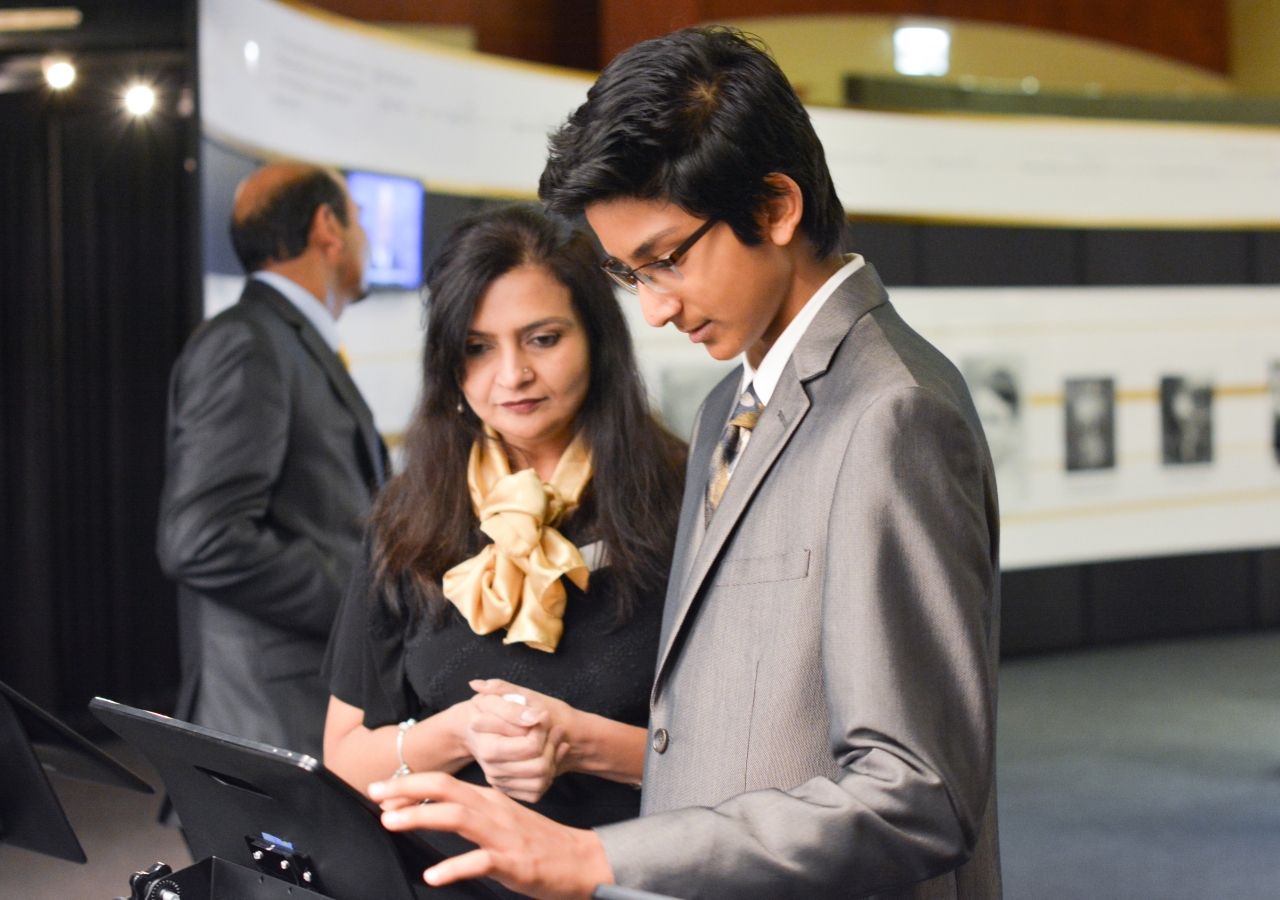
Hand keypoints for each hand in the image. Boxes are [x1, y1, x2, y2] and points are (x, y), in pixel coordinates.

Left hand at [370, 772, 613, 899]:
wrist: (581, 860)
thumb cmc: (539, 842)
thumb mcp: (504, 819)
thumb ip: (474, 812)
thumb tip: (441, 808)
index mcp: (489, 799)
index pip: (445, 783)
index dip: (411, 783)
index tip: (382, 789)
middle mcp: (493, 810)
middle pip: (446, 790)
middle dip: (407, 789)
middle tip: (375, 792)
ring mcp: (503, 835)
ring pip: (457, 817)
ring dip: (421, 815)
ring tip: (391, 821)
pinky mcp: (513, 862)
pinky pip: (480, 861)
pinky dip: (454, 866)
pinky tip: (434, 874)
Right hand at [463, 690, 568, 802]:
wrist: (476, 730)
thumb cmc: (485, 711)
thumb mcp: (493, 699)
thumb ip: (512, 709)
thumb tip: (534, 719)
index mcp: (489, 749)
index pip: (529, 747)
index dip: (542, 730)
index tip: (545, 715)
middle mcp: (493, 771)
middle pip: (539, 767)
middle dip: (552, 744)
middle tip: (557, 728)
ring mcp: (501, 782)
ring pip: (541, 782)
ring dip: (555, 759)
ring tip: (557, 739)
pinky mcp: (509, 789)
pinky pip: (537, 791)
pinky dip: (550, 773)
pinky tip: (552, 754)